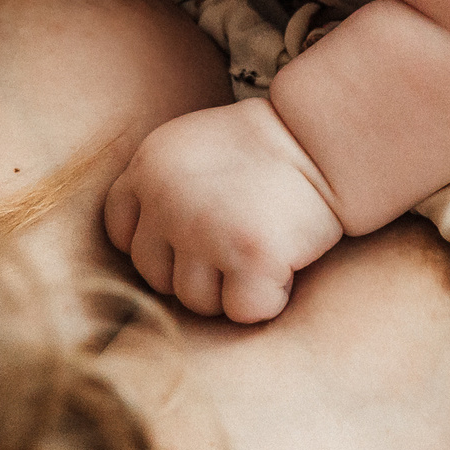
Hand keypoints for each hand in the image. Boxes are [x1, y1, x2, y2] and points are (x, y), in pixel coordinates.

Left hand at [103, 98, 344, 321]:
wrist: (327, 138)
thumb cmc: (268, 150)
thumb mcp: (195, 149)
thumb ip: (162, 191)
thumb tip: (149, 263)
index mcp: (148, 167)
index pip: (122, 234)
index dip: (161, 245)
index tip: (197, 237)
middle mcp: (166, 199)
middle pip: (157, 277)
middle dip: (198, 273)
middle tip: (240, 243)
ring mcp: (205, 230)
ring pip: (197, 302)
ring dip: (232, 289)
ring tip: (264, 249)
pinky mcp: (249, 257)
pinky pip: (244, 311)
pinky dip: (269, 298)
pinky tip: (285, 263)